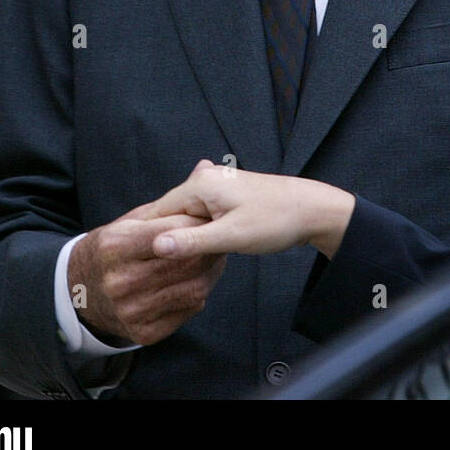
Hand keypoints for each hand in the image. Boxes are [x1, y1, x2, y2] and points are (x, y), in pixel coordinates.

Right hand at [67, 202, 224, 346]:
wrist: (79, 293)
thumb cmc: (113, 249)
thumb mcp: (129, 222)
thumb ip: (169, 203)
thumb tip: (206, 166)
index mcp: (115, 246)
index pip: (169, 232)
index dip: (196, 222)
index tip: (211, 217)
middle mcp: (120, 280)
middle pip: (185, 262)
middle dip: (209, 248)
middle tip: (220, 237)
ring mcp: (131, 309)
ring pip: (193, 288)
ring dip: (212, 270)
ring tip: (214, 257)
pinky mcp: (143, 332)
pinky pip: (189, 309)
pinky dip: (200, 292)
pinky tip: (199, 279)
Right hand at [145, 160, 356, 259]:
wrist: (314, 210)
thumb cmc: (277, 220)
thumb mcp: (231, 236)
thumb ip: (192, 241)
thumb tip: (155, 246)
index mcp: (200, 185)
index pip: (155, 213)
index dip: (145, 239)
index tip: (135, 264)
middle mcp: (205, 180)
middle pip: (169, 215)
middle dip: (165, 239)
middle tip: (156, 270)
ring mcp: (217, 187)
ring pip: (186, 217)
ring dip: (183, 237)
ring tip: (176, 263)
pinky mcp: (228, 198)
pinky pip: (202, 217)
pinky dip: (199, 233)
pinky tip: (200, 250)